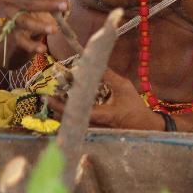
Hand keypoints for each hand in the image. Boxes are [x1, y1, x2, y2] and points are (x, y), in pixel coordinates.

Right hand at [0, 0, 66, 55]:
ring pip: (23, 22)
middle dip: (46, 5)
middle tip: (63, 5)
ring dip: (38, 26)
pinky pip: (21, 40)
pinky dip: (31, 46)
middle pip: (26, 4)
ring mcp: (11, 17)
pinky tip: (43, 49)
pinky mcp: (16, 31)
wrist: (44, 1)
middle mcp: (8, 0)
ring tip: (54, 29)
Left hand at [47, 69, 164, 130]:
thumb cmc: (135, 107)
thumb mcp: (124, 87)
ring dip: (62, 110)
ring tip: (54, 96)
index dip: (62, 106)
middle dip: (57, 108)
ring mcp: (94, 130)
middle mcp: (95, 125)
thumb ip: (109, 76)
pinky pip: (78, 123)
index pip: (78, 112)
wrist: (144, 126)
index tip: (50, 98)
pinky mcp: (94, 130)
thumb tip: (95, 62)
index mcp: (103, 116)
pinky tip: (65, 103)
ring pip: (72, 123)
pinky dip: (70, 113)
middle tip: (48, 95)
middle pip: (69, 120)